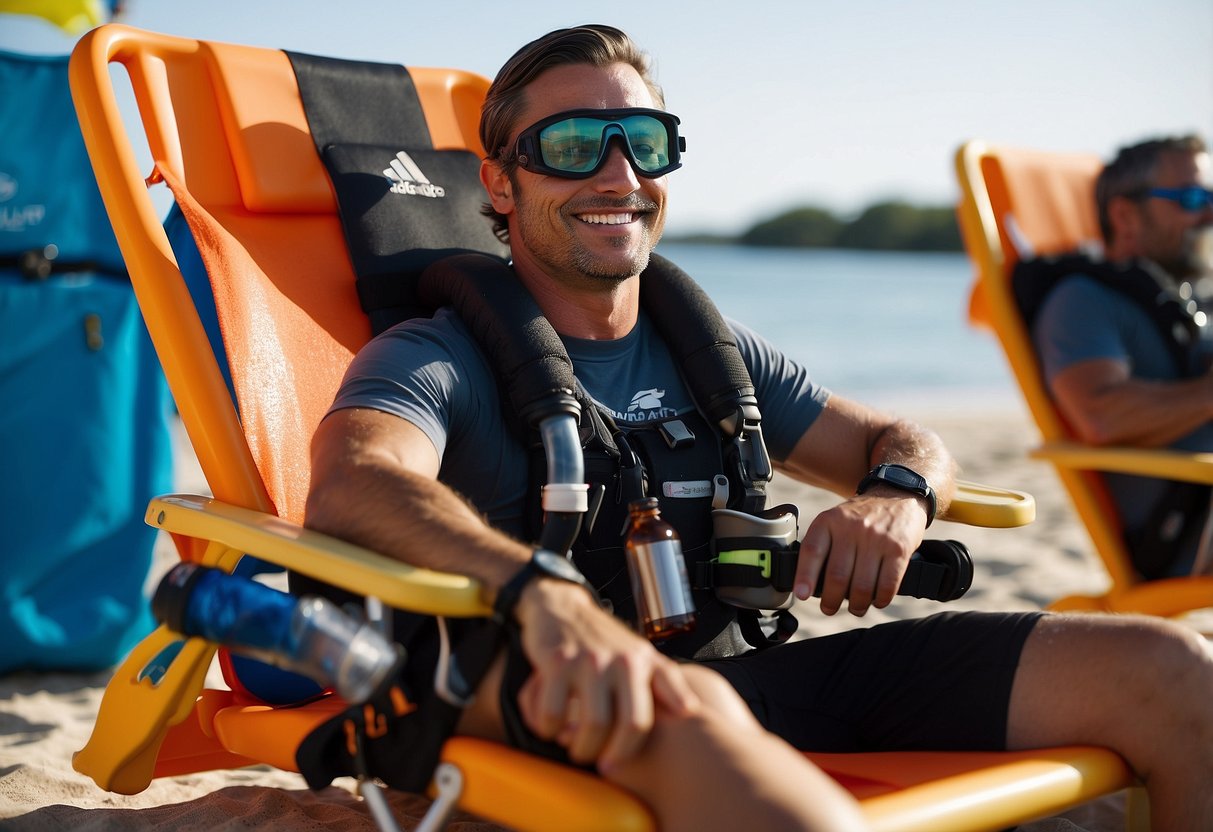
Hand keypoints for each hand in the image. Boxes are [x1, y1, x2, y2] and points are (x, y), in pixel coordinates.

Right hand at [512, 578, 699, 770]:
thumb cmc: (605, 642)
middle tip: (591, 758)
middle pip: (619, 726)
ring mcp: (587, 660)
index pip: (642, 720)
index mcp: (642, 663)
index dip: (627, 750)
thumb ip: (667, 682)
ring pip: (589, 723)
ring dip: (577, 745)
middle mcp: (619, 661)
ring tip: (571, 744)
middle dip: (601, 753)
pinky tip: (550, 724)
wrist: (563, 608)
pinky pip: (551, 712)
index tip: (614, 763)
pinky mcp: (556, 661)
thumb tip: (691, 710)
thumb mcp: (641, 655)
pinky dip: (547, 728)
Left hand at [794, 491, 925, 614]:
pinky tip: (877, 601)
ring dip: (857, 605)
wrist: (898, 495)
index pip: (812, 550)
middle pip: (837, 575)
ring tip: (856, 607)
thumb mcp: (836, 519)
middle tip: (829, 608)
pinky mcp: (898, 548)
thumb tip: (811, 584)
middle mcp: (851, 527)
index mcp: (829, 521)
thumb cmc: (861, 516)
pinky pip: (887, 584)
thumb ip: (824, 544)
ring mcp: (876, 538)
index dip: (805, 576)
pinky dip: (881, 599)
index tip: (803, 595)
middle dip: (831, 600)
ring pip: (862, 586)